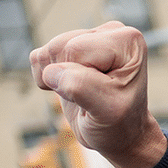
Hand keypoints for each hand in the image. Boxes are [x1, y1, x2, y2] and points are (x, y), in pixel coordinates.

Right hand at [29, 21, 166, 167]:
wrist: (119, 136)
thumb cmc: (118, 123)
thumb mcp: (107, 110)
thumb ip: (80, 86)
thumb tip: (50, 72)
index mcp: (128, 41)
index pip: (77, 50)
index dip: (81, 79)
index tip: (105, 96)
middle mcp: (112, 32)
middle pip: (61, 47)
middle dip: (68, 78)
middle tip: (92, 97)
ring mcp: (91, 37)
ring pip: (49, 51)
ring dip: (58, 80)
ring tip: (84, 94)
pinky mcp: (70, 48)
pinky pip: (39, 57)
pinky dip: (47, 78)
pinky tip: (69, 88)